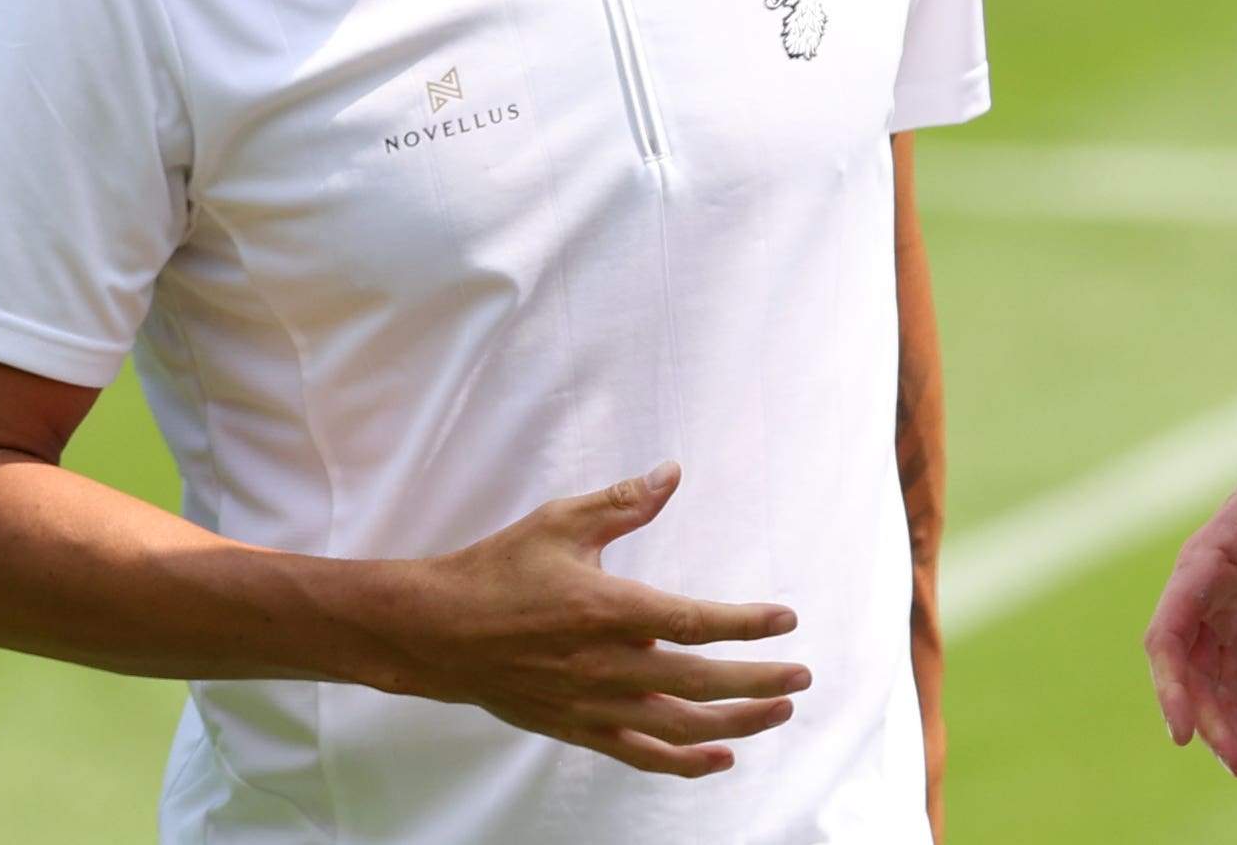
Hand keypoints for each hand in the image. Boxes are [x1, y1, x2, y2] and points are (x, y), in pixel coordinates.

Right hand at [382, 462, 808, 776]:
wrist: (434, 632)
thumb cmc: (497, 571)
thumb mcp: (561, 523)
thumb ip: (623, 504)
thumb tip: (673, 473)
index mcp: (606, 609)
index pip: (695, 621)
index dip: (747, 622)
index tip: (787, 619)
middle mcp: (606, 664)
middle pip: (699, 681)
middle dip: (758, 680)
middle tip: (802, 675)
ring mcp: (592, 704)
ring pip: (679, 726)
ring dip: (736, 723)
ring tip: (778, 713)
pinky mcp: (577, 729)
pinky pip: (641, 755)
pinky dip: (685, 762)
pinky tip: (719, 757)